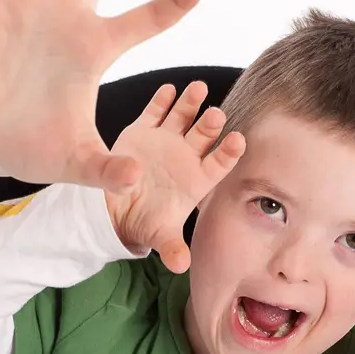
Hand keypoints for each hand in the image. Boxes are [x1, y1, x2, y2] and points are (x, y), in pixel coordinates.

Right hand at [105, 82, 244, 272]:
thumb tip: (180, 266)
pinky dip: (162, 100)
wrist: (116, 210)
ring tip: (198, 88)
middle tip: (217, 114)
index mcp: (196, 179)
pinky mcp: (144, 130)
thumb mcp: (157, 236)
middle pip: (204, 136)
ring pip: (183, 117)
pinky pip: (155, 111)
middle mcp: (186, 156)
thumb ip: (170, 247)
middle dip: (211, 125)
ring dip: (191, 103)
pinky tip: (169, 89)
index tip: (238, 140)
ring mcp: (167, 140)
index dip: (228, 152)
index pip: (219, 163)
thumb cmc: (146, 222)